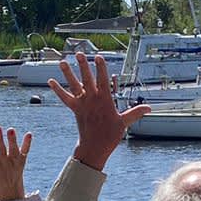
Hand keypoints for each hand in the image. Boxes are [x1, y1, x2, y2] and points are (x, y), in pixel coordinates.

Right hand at [0, 127, 33, 200]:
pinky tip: (29, 134)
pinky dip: (27, 143)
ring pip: (13, 149)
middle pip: (1, 149)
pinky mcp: (22, 160)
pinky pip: (25, 151)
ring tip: (10, 130)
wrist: (10, 190)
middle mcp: (3, 162)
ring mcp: (13, 161)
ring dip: (12, 139)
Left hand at [48, 53, 148, 169]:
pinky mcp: (75, 110)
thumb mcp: (124, 122)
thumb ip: (136, 112)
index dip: (101, 67)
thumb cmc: (110, 135)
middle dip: (84, 66)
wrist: (94, 147)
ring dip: (68, 74)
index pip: (103, 80)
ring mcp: (82, 104)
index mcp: (105, 100)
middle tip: (79, 54)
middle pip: (87, 79)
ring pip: (74, 86)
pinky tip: (51, 81)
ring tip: (62, 62)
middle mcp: (92, 99)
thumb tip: (149, 108)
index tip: (99, 56)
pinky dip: (58, 90)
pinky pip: (65, 98)